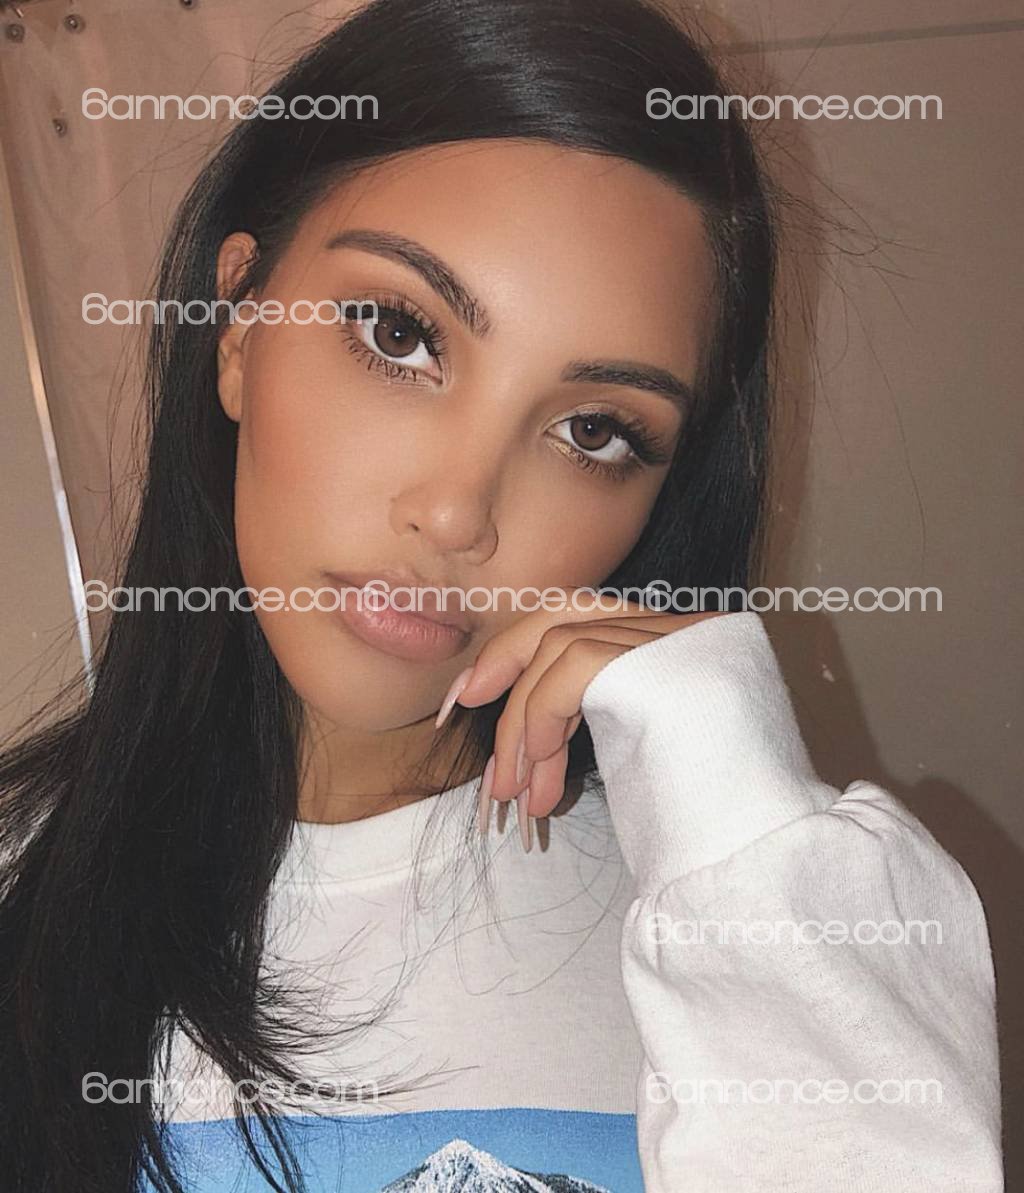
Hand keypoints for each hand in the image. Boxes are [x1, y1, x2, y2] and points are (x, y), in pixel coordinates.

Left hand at [434, 588, 724, 848]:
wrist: (760, 872)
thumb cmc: (700, 829)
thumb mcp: (642, 752)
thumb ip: (600, 713)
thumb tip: (522, 723)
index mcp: (690, 645)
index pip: (591, 621)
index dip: (527, 652)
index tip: (480, 696)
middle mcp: (694, 628)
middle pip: (574, 610)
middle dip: (506, 657)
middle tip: (463, 707)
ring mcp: (687, 639)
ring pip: (564, 643)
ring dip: (520, 719)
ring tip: (511, 788)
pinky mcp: (670, 663)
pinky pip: (574, 666)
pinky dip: (539, 712)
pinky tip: (536, 767)